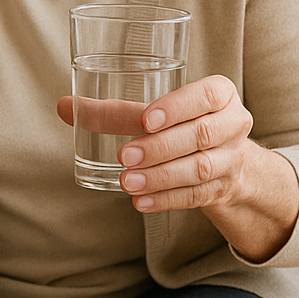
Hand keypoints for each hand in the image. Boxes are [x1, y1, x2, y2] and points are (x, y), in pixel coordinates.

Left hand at [56, 75, 298, 260]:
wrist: (228, 159)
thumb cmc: (182, 123)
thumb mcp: (159, 110)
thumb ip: (115, 111)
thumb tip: (64, 106)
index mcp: (221, 95)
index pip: (207, 96)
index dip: (177, 107)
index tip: (145, 120)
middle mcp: (234, 124)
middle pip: (200, 135)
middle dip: (160, 147)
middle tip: (124, 155)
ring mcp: (232, 159)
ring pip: (199, 169)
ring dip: (160, 177)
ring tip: (127, 181)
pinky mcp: (224, 188)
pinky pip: (197, 196)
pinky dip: (166, 200)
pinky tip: (141, 202)